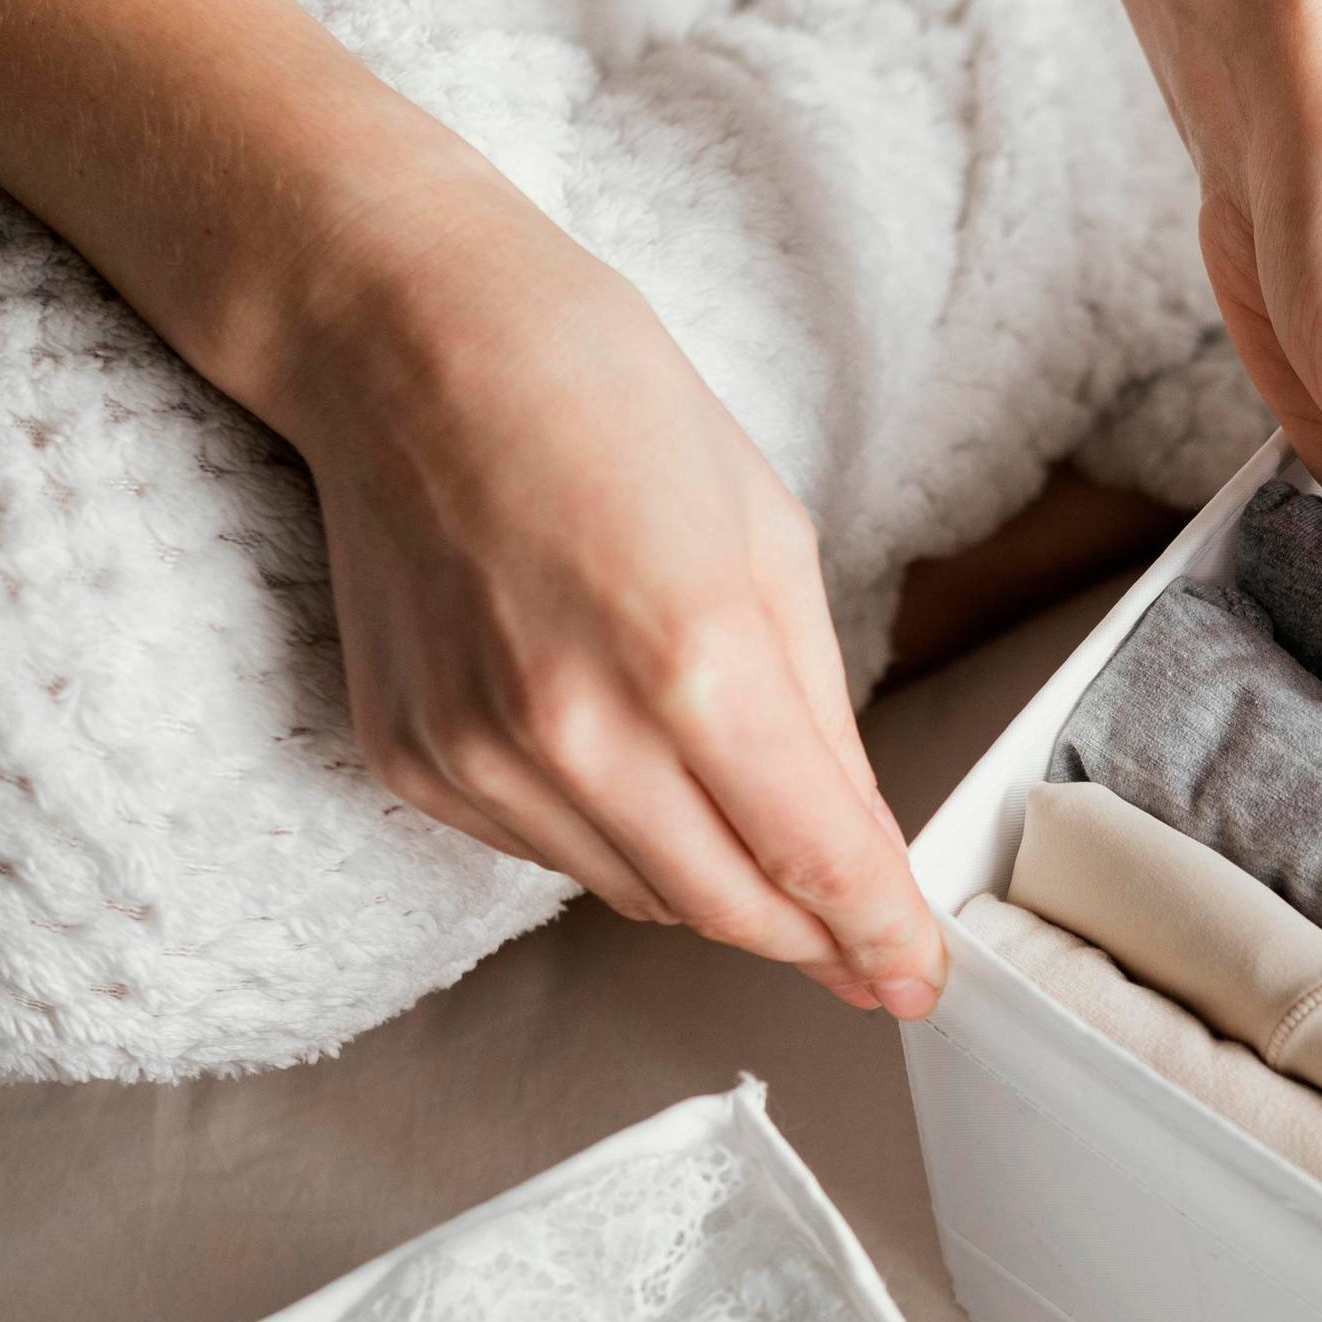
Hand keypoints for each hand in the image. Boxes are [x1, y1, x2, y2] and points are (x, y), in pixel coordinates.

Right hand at [270, 189, 945, 1015]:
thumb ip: (821, 721)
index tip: (917, 980)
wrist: (405, 342)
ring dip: (713, 888)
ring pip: (638, 896)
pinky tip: (621, 757)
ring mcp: (481, 757)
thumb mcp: (769, 542)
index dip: (881, 938)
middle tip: (864, 945)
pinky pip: (547, 854)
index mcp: (693, 659)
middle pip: (729, 911)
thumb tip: (864, 851)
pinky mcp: (415, 764)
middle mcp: (577, 731)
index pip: (814, 861)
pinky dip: (610, 837)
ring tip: (744, 820)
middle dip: (811, 937)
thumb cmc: (604, 405)